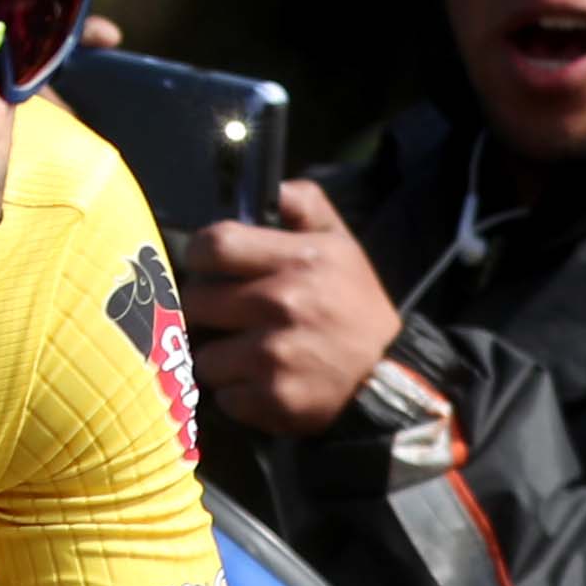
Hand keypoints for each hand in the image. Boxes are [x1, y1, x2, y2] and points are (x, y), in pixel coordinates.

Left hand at [180, 178, 400, 437]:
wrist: (389, 375)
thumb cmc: (354, 303)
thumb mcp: (340, 242)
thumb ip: (304, 203)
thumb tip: (269, 186)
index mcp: (296, 260)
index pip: (213, 245)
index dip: (201, 256)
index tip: (209, 268)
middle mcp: (282, 304)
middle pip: (196, 300)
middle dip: (207, 309)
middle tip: (229, 316)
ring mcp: (275, 355)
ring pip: (204, 354)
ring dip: (221, 357)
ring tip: (249, 354)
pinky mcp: (273, 398)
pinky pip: (223, 396)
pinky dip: (237, 395)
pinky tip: (263, 384)